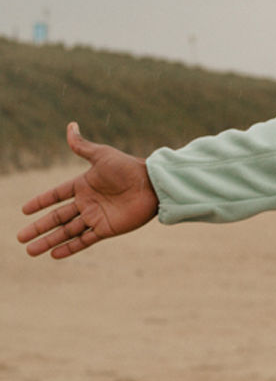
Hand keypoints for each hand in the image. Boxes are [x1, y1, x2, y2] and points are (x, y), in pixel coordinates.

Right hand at [16, 123, 158, 258]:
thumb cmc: (128, 167)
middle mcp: (87, 203)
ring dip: (48, 241)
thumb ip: (82, 145)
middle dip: (38, 228)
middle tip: (19, 238)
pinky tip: (54, 255)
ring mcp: (96, 217)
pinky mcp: (107, 229)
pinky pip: (84, 240)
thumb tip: (70, 125)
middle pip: (57, 218)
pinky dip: (69, 248)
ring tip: (30, 250)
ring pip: (66, 232)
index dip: (40, 202)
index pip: (56, 195)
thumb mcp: (102, 155)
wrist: (152, 184)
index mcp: (83, 185)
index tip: (24, 210)